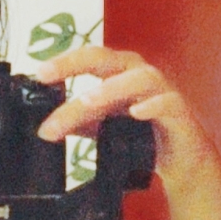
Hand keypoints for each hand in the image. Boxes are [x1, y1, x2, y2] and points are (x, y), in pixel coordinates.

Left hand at [35, 45, 219, 188]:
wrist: (182, 160)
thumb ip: (79, 121)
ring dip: (112, 88)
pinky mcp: (179, 111)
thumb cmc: (144, 133)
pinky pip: (167, 102)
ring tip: (88, 101)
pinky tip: (135, 113)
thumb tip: (47, 125)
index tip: (38, 74)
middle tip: (48, 74)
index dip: (62, 62)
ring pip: (139, 78)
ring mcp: (161, 90)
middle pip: (106, 58)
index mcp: (118, 73)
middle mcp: (137, 75)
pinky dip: (151, 105)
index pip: (87, 59)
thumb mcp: (103, 127)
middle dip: (75, 63)